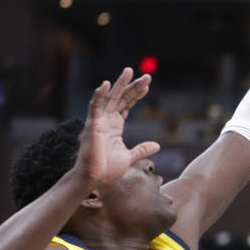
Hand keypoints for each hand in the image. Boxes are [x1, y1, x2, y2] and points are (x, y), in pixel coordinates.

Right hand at [76, 68, 159, 186]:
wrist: (93, 179)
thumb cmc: (107, 169)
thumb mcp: (129, 157)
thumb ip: (141, 149)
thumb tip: (157, 145)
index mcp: (115, 125)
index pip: (126, 104)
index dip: (136, 94)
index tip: (147, 86)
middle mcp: (107, 120)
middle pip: (121, 98)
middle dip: (133, 86)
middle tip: (147, 76)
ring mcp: (99, 121)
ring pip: (109, 97)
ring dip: (119, 84)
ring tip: (129, 71)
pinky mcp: (92, 125)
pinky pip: (95, 107)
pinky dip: (99, 95)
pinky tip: (106, 84)